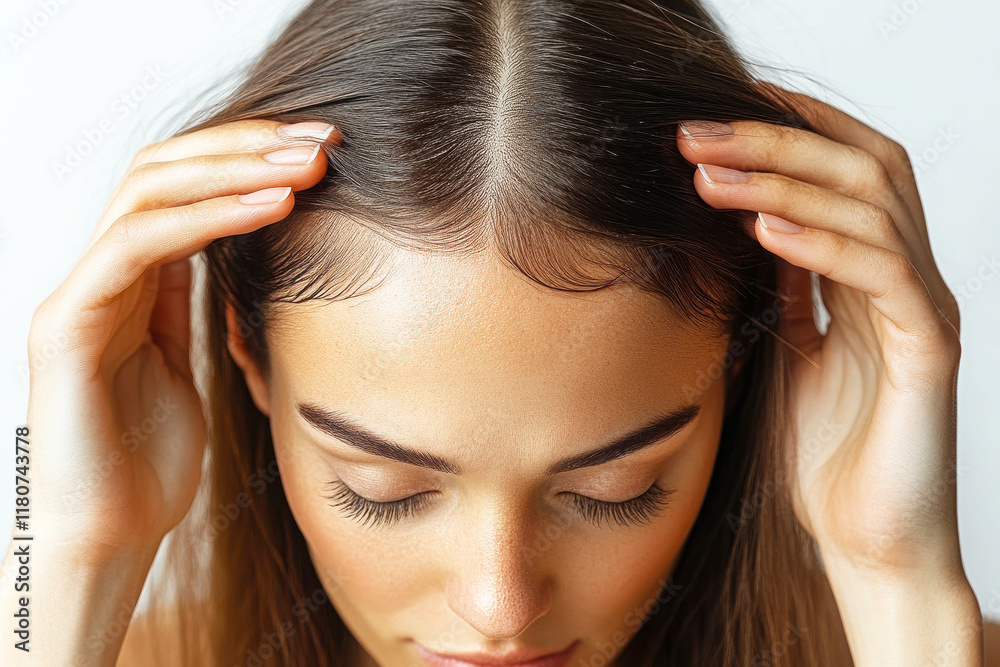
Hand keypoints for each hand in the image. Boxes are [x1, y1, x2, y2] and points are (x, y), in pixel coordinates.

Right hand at [24, 119, 337, 562]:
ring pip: (149, 191)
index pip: (184, 186)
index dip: (249, 158)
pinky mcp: (67, 326)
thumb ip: (201, 309)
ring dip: (235, 168)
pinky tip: (270, 207)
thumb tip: (243, 260)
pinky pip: (137, 247)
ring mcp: (81, 294)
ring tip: (306, 165)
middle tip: (323, 140)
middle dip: (248, 146)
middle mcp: (104, 274)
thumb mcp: (192, 366)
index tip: (322, 150)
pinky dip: (207, 218)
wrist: (110, 536)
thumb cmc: (154, 462)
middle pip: (166, 169)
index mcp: (136, 281)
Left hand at [675, 85, 963, 577]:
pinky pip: (883, 276)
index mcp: (870, 277)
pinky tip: (763, 227)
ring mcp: (923, 310)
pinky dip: (822, 243)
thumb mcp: (790, 353)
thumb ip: (784, 291)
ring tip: (710, 172)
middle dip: (775, 139)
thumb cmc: (827, 456)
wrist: (869, 544)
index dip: (789, 129)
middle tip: (693, 131)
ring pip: (873, 207)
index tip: (713, 113)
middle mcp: (905, 279)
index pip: (844, 171)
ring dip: (785, 181)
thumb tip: (750, 228)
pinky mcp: (931, 351)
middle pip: (860, 169)